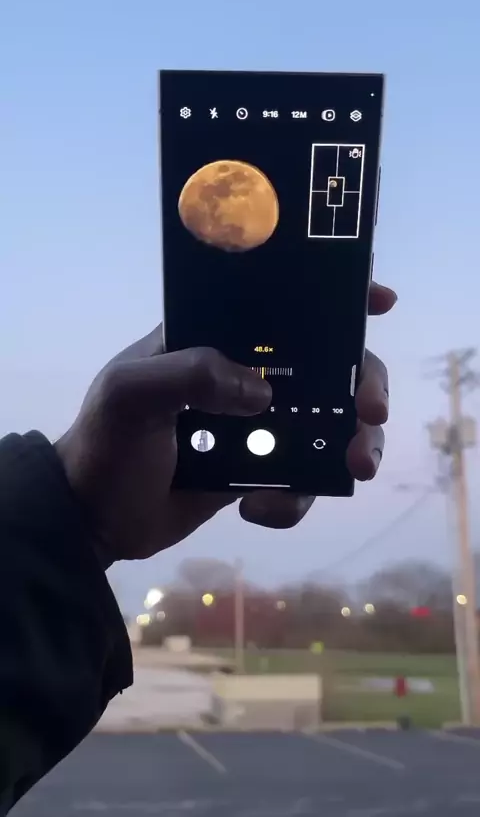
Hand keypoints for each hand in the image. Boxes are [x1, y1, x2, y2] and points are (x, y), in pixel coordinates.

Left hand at [56, 281, 395, 562]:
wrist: (93, 520)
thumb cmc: (104, 444)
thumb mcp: (131, 394)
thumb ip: (190, 375)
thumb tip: (263, 394)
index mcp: (213, 338)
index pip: (280, 306)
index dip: (333, 299)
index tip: (378, 303)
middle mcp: (243, 375)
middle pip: (327, 366)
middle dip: (362, 384)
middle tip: (371, 411)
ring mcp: (255, 426)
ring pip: (328, 425)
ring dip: (352, 444)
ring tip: (353, 469)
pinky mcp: (258, 471)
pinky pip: (302, 479)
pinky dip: (296, 499)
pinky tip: (257, 509)